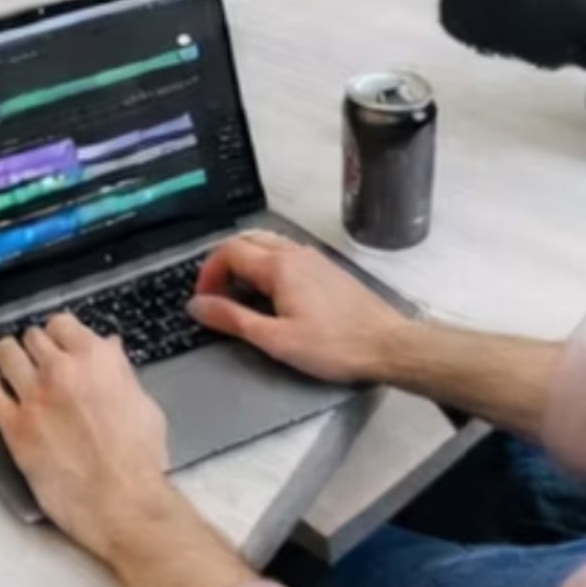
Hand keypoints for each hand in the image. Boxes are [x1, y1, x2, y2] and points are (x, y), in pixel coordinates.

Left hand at [0, 312, 179, 550]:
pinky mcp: (14, 427)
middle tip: (40, 366)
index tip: (60, 346)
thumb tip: (109, 349)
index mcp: (97, 359)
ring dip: (10, 360)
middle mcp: (62, 370)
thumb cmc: (139, 460)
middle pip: (32, 336)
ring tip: (15, 375)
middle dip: (36, 349)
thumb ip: (120, 372)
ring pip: (5, 353)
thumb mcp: (143, 404)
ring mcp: (35, 397)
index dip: (60, 335)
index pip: (62, 322)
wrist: (123, 501)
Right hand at [186, 230, 410, 386]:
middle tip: (215, 295)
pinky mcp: (327, 268)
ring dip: (244, 261)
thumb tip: (196, 305)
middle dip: (222, 263)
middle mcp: (294, 252)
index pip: (229, 251)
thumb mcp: (276, 339)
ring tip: (238, 293)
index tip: (203, 301)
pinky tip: (270, 293)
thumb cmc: (333, 346)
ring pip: (266, 243)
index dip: (207, 273)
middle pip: (246, 241)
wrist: (388, 344)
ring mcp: (313, 257)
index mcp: (279, 265)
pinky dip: (265, 263)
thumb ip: (233, 319)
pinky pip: (285, 252)